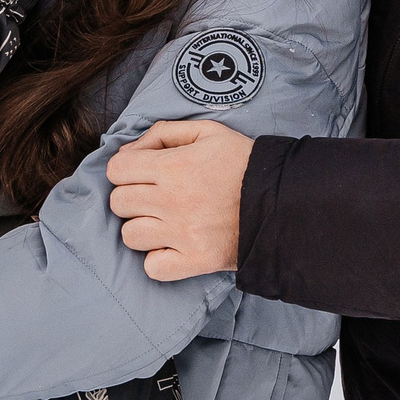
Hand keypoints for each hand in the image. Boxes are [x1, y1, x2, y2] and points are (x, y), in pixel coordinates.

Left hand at [106, 120, 252, 279]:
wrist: (283, 201)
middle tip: (154, 196)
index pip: (116, 169)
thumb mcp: (208, 132)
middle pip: (119, 202)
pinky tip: (173, 246)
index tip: (142, 172)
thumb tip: (128, 151)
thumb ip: (164, 132)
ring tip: (164, 222)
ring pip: (130, 236)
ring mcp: (182, 234)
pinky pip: (153, 268)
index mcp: (173, 166)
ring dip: (142, 228)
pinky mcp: (196, 261)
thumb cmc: (244, 163)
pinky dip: (158, 260)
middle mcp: (172, 201)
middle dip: (131, 196)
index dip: (126, 169)